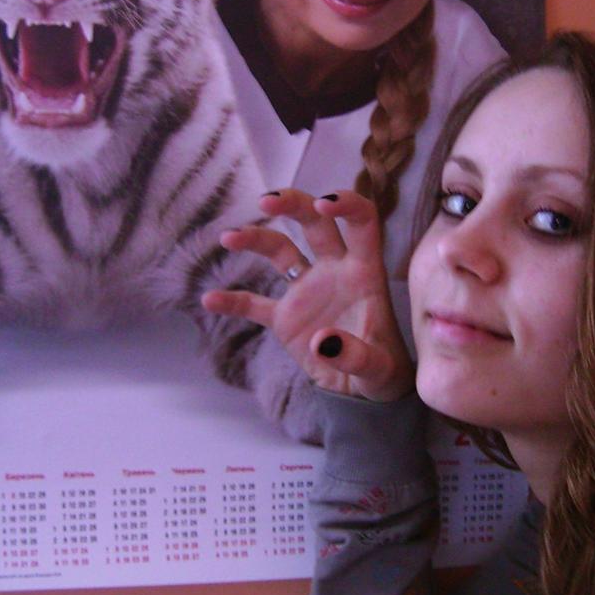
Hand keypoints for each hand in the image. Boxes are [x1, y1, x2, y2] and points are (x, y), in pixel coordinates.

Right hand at [199, 190, 411, 402]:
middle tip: (267, 201)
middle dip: (293, 204)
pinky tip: (211, 300)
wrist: (363, 392)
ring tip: (229, 238)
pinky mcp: (285, 317)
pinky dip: (233, 301)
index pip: (361, 222)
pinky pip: (254, 303)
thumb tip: (321, 342)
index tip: (322, 203)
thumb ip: (355, 355)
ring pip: (280, 250)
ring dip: (256, 238)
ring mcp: (307, 290)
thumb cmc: (382, 372)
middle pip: (314, 223)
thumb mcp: (377, 368)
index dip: (346, 204)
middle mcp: (334, 272)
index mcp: (365, 273)